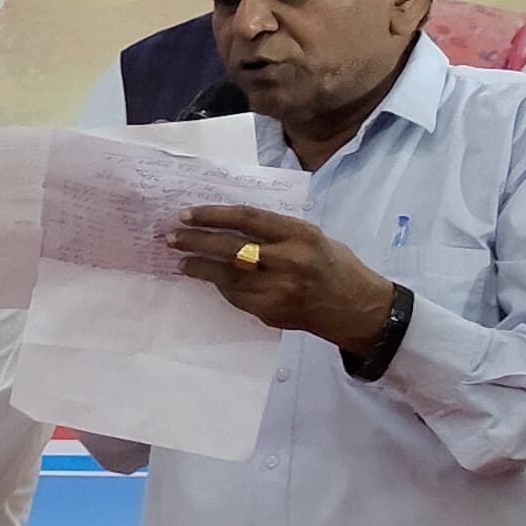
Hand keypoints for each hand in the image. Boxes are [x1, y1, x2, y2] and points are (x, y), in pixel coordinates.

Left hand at [167, 205, 395, 347]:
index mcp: (299, 235)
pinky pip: (235, 295)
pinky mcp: (269, 311)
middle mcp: (287, 261)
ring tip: (181, 260)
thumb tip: (231, 223)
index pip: (246, 219)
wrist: (354, 307)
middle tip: (171, 237)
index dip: (213, 215)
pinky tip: (208, 278)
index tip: (187, 214)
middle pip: (229, 248)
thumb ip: (276, 230)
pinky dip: (219, 285)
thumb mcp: (312, 236)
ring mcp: (276, 289)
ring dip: (198, 267)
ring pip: (225, 275)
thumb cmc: (332, 264)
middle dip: (195, 241)